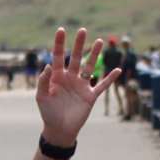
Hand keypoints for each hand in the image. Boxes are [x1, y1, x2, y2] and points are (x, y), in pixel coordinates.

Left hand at [36, 27, 119, 145]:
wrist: (59, 129)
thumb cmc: (48, 113)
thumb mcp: (41, 97)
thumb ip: (43, 81)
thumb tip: (48, 66)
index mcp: (57, 77)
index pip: (58, 57)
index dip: (59, 44)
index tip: (61, 30)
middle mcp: (70, 78)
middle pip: (75, 58)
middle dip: (79, 45)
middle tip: (83, 30)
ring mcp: (81, 86)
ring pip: (89, 67)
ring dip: (94, 55)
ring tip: (99, 41)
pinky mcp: (90, 96)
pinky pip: (102, 85)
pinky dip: (110, 78)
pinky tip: (117, 70)